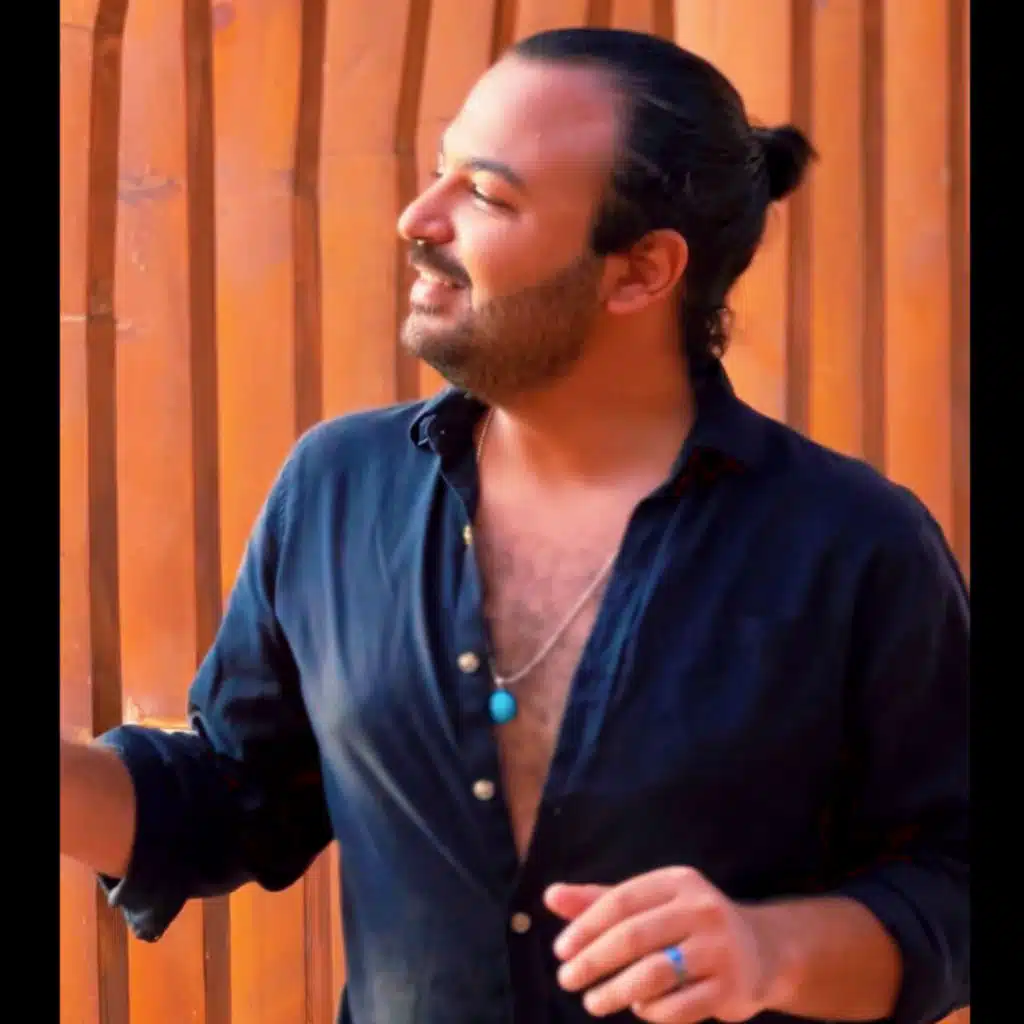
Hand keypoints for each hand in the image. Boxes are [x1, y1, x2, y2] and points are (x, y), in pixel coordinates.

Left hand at [546, 866, 782, 1021]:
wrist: (761, 950)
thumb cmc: (688, 925)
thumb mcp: (649, 904)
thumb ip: (600, 901)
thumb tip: (550, 896)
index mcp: (677, 882)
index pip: (621, 901)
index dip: (586, 926)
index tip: (561, 950)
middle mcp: (701, 909)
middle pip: (634, 936)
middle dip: (594, 961)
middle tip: (567, 979)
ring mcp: (719, 949)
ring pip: (654, 974)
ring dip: (616, 992)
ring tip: (592, 1002)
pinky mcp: (731, 988)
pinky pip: (679, 1006)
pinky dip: (652, 1011)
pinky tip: (639, 1009)